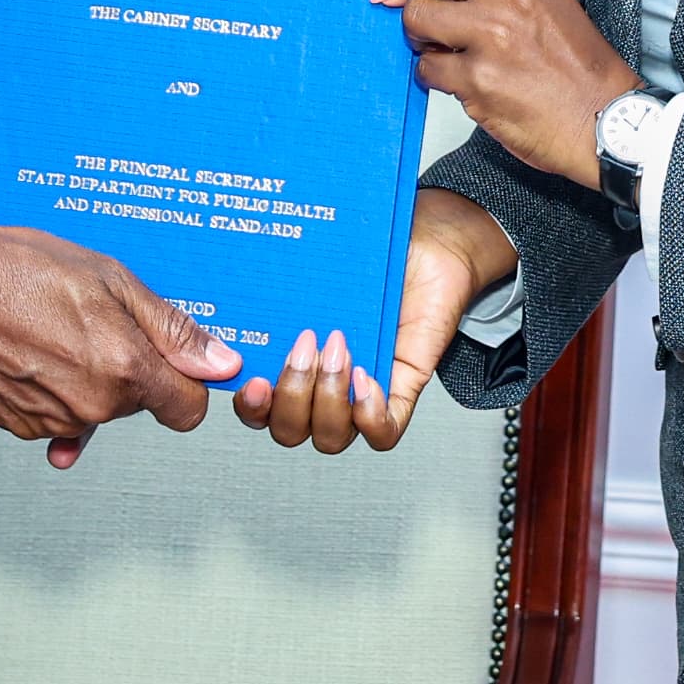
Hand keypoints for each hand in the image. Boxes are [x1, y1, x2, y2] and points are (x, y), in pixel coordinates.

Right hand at [0, 204, 245, 469]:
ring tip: (50, 329)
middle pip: (137, 403)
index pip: (187, 409)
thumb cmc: (12, 267)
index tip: (171, 359)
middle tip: (91, 318)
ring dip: (84, 376)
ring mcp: (50, 421)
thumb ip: (169, 327)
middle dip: (126, 366)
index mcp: (124, 369)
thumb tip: (220, 362)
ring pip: (93, 409)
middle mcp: (90, 407)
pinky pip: (53, 414)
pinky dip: (47, 388)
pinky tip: (25, 349)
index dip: (184, 380)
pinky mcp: (16, 425)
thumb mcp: (107, 277)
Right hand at [234, 185, 514, 453]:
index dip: (249, 405)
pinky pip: (382, 434)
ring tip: (340, 350)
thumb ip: (290, 276)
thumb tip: (256, 272)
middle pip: (289, 430)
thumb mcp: (326, 263)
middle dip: (290, 396)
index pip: (260, 406)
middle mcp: (325, 384)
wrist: (434, 245)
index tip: (249, 375)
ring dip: (327, 400)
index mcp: (297, 359)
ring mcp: (363, 393)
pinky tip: (367, 377)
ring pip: (330, 438)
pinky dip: (370, 415)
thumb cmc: (379, 251)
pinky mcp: (401, 391)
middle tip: (305, 344)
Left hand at [380, 0, 636, 189]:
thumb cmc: (579, 71)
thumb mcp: (545, 4)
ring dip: (423, 40)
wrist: (605, 121)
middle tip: (432, 19)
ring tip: (452, 55)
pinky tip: (466, 83)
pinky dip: (437, 78)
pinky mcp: (478, 79)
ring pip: (415, 18)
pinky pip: (426, 68)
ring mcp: (492, 36)